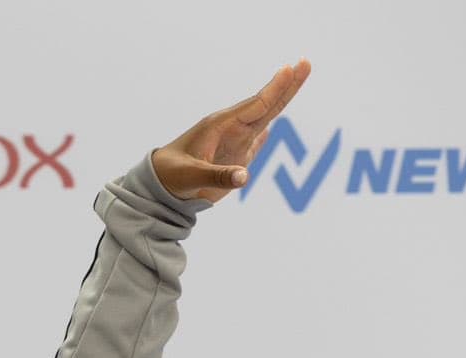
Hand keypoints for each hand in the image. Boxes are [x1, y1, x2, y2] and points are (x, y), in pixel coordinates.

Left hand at [152, 60, 310, 202]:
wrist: (159, 187)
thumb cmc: (171, 177)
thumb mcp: (191, 177)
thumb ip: (217, 176)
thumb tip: (244, 177)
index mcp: (220, 126)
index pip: (255, 105)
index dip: (275, 89)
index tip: (291, 68)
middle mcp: (231, 130)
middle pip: (265, 105)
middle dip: (286, 86)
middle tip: (305, 63)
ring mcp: (234, 143)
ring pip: (263, 119)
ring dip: (281, 101)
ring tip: (298, 79)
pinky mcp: (234, 158)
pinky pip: (255, 140)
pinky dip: (266, 130)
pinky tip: (272, 125)